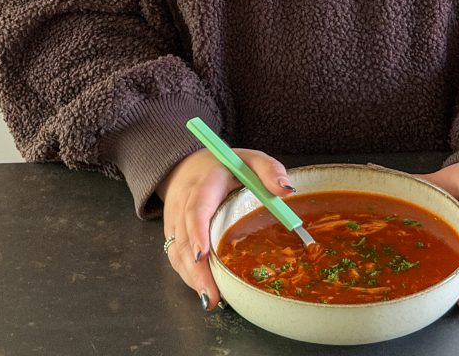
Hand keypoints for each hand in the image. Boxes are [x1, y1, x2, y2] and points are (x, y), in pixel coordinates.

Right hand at [157, 146, 293, 311]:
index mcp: (204, 183)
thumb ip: (269, 169)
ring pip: (177, 252)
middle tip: (212, 293)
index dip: (197, 231)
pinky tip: (204, 290)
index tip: (202, 254)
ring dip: (192, 277)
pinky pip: (175, 257)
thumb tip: (287, 190)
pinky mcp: (172, 234)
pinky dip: (188, 276)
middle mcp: (184, 203)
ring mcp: (174, 220)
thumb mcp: (249, 159)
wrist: (187, 166)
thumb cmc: (223, 166)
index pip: (197, 207)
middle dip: (196, 268)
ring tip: (211, 298)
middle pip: (184, 237)